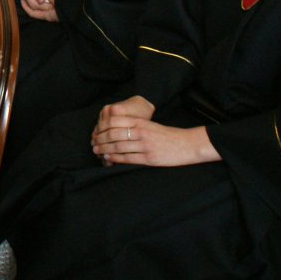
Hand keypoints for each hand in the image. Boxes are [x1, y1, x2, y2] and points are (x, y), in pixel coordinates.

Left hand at [91, 103, 218, 167]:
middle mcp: (141, 132)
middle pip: (113, 134)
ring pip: (118, 146)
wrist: (187, 144)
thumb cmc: (167, 135)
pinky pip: (128, 158)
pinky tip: (108, 157)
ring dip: (104, 149)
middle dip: (100, 139)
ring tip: (97, 151)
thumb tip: (114, 128)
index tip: (95, 132)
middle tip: (93, 143)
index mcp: (141, 121)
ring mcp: (145, 145)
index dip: (101, 127)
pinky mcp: (149, 158)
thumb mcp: (150, 124)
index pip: (114, 121)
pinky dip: (115, 158)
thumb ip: (134, 124)